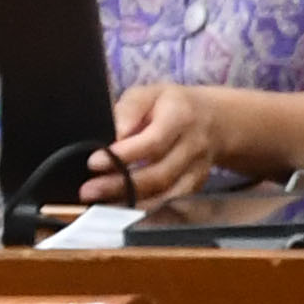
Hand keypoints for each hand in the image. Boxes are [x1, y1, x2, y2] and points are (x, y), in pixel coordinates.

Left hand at [99, 82, 223, 203]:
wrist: (214, 119)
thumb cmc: (172, 105)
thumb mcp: (149, 93)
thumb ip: (129, 109)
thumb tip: (113, 135)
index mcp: (180, 117)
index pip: (153, 142)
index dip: (123, 155)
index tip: (93, 162)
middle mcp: (193, 145)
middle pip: (160, 173)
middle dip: (121, 185)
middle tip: (89, 190)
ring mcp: (198, 168)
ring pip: (166, 193)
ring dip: (132, 202)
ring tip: (101, 204)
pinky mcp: (197, 185)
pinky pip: (172, 203)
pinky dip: (146, 209)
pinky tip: (122, 209)